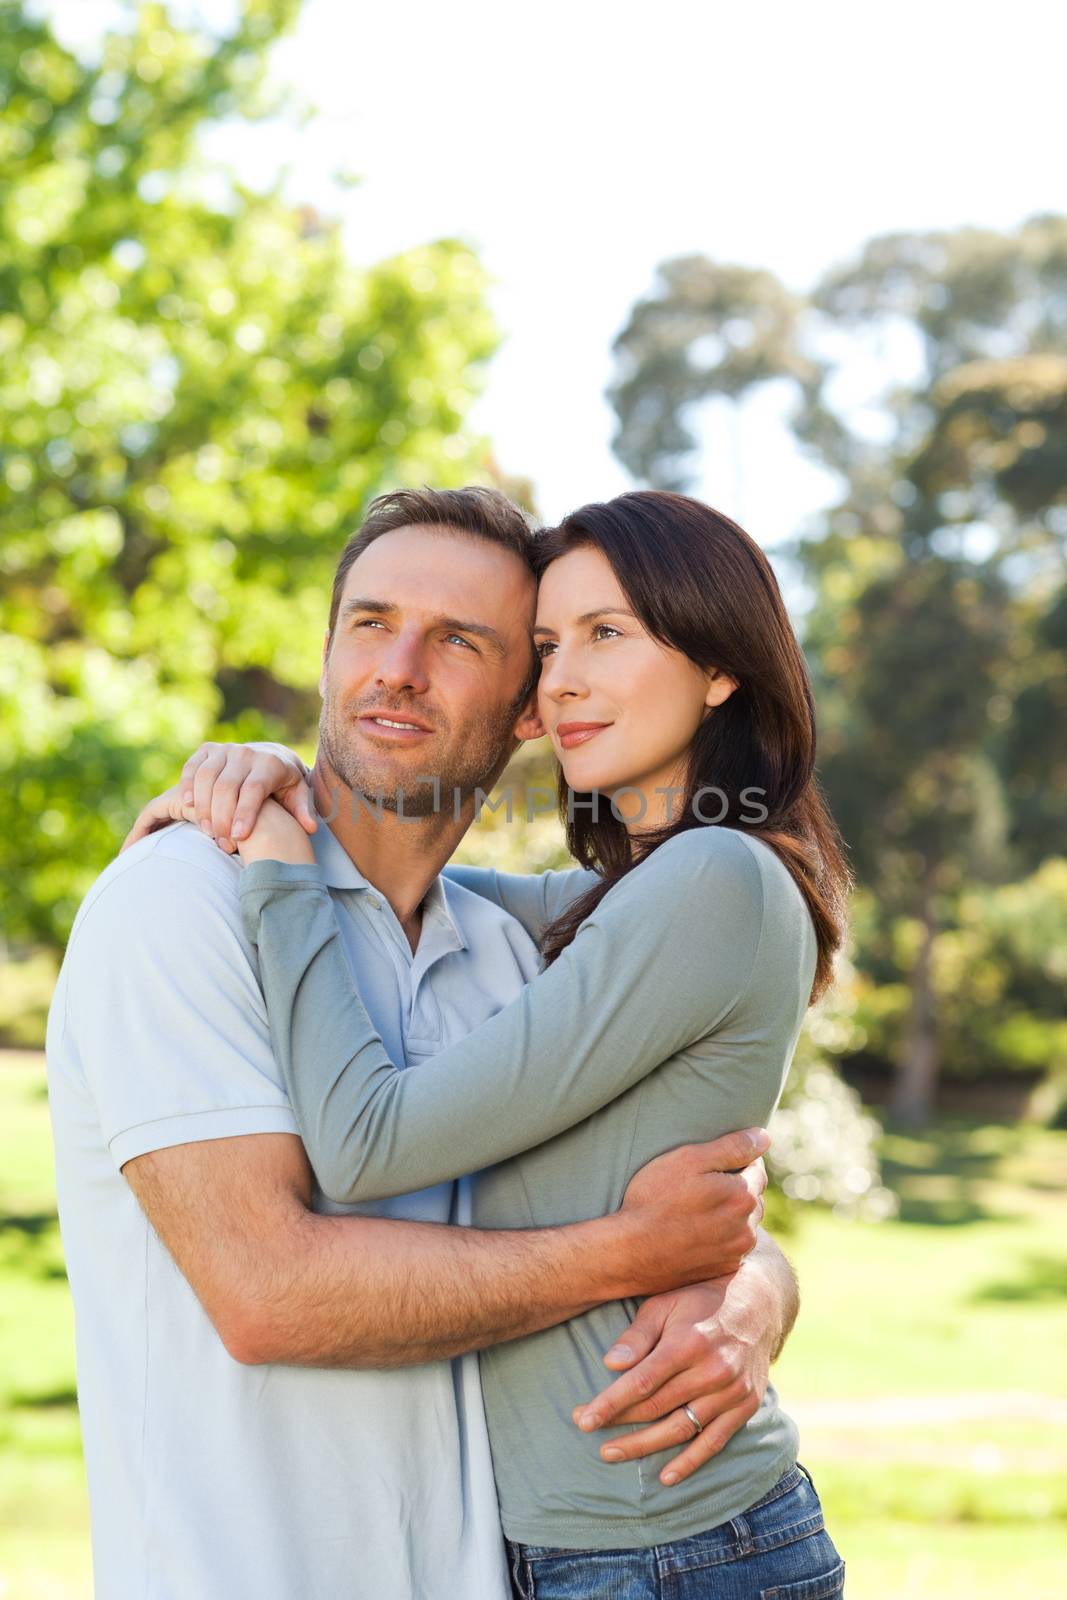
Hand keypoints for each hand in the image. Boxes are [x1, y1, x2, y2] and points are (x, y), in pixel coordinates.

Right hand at [122, 742, 313, 853]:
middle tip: (223, 843)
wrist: (272, 756)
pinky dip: (187, 785)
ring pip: (206, 777)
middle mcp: (246, 753)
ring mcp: (225, 749)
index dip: (245, 813)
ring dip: (203, 806)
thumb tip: (309, 828)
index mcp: (270, 763)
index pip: (254, 789)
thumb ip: (303, 810)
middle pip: (227, 786)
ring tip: (208, 832)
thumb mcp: (298, 795)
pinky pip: (193, 767)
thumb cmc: (285, 784)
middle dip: (222, 817)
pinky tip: (188, 806)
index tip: (239, 837)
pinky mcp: (208, 750)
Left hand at [573, 1266, 777, 1485]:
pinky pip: (714, 1442)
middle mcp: (713, 1370)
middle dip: (618, 1422)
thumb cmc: (700, 1300)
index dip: (610, 1403)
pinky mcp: (745, 1407)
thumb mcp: (665, 1304)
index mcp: (689, 1343)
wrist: (760, 1304)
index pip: (641, 1382)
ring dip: (643, 1446)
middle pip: (656, 1407)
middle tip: (585, 1429)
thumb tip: (610, 1364)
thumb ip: (638, 1335)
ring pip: (680, 1429)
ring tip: (610, 1452)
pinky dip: (690, 1463)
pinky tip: (666, 1477)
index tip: (584, 1418)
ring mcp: (731, 1392)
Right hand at [616, 1129, 767, 1296]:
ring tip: (697, 1210)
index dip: (734, 1161)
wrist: (631, 1252)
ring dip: (731, 1213)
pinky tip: (696, 1231)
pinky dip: (722, 1237)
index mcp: (743, 1196)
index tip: (710, 1165)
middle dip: (735, 1188)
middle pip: (752, 1197)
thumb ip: (732, 1147)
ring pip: (744, 1223)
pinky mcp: (723, 1270)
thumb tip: (764, 1137)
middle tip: (700, 1186)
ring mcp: (735, 1252)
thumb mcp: (689, 1160)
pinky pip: (733, 1246)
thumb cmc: (655, 1199)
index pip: (757, 1168)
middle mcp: (747, 1228)